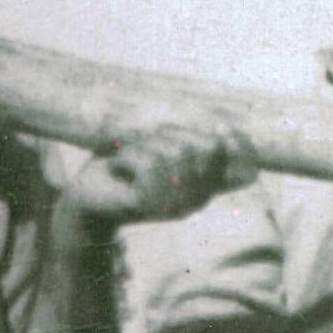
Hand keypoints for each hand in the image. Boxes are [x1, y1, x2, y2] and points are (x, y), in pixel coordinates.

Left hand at [69, 124, 257, 227]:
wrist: (88, 198)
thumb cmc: (125, 168)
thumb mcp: (158, 149)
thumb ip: (185, 141)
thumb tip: (219, 128)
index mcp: (204, 187)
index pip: (244, 171)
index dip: (242, 147)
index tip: (222, 127)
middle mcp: (196, 199)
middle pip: (205, 147)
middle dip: (173, 133)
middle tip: (146, 143)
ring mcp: (175, 205)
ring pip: (173, 152)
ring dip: (144, 145)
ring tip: (128, 158)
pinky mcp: (150, 206)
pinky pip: (148, 163)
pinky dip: (126, 156)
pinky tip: (118, 167)